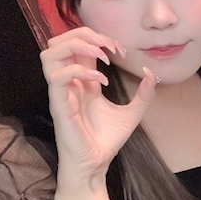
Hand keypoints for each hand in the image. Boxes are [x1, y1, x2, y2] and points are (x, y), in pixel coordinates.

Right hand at [40, 27, 156, 191]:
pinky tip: (101, 81)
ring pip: (49, 54)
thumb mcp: (133, 113)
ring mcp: (61, 93)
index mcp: (82, 81)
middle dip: (84, 35)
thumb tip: (151, 73)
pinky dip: (80, 71)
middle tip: (108, 46)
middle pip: (58, 42)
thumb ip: (144, 94)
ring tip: (100, 55)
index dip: (98, 38)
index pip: (78, 45)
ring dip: (76, 47)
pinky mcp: (59, 106)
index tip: (121, 49)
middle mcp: (69, 83)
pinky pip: (58, 78)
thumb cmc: (107, 140)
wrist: (96, 165)